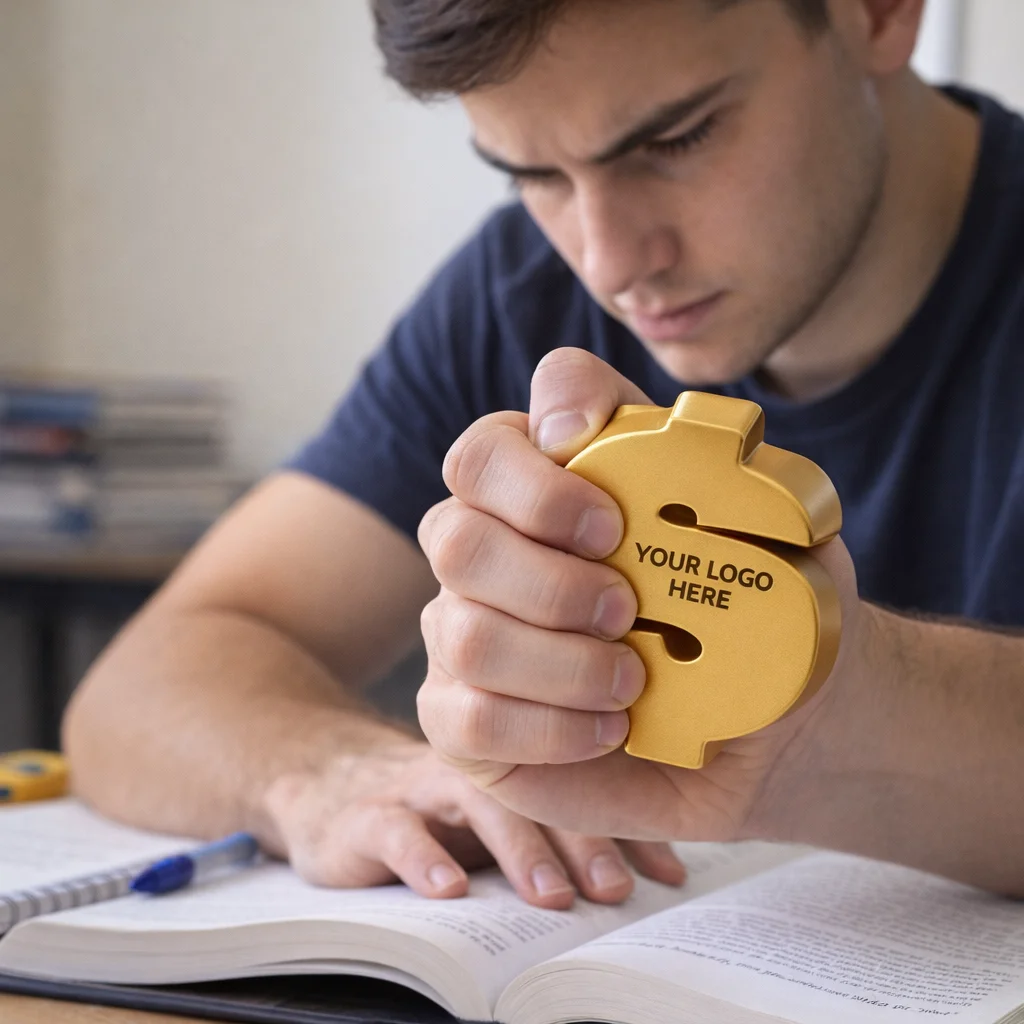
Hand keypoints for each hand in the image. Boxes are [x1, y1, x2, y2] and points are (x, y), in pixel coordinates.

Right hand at [262, 741, 684, 908]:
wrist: (331, 780)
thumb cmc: (439, 803)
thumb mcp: (508, 813)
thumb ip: (576, 829)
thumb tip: (672, 871)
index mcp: (518, 757)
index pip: (583, 785)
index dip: (626, 827)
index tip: (669, 876)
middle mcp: (476, 764)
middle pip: (537, 793)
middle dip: (580, 842)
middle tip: (617, 890)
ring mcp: (422, 785)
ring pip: (474, 806)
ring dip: (516, 851)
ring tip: (550, 896)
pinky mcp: (370, 815)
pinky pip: (396, 832)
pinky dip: (422, 858)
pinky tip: (450, 889)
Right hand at [417, 347, 865, 843]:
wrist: (758, 729)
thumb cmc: (748, 617)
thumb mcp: (766, 535)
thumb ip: (728, 475)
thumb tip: (659, 444)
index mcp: (541, 487)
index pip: (487, 450)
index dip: (533, 481)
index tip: (612, 524)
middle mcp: (485, 552)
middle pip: (453, 535)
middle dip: (548, 579)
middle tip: (627, 610)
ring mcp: (462, 635)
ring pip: (461, 634)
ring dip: (562, 663)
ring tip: (633, 682)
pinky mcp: (460, 720)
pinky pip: (464, 719)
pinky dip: (549, 728)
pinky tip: (609, 729)